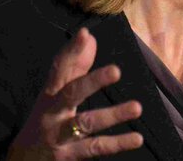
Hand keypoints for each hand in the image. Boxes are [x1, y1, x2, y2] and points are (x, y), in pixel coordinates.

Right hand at [6, 27, 144, 159]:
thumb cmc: (46, 120)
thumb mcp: (56, 94)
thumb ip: (75, 67)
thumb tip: (91, 37)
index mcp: (50, 95)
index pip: (60, 68)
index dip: (71, 51)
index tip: (85, 34)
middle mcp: (53, 112)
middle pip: (71, 94)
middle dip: (92, 82)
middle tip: (116, 71)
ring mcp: (59, 135)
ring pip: (86, 123)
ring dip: (112, 115)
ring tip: (137, 107)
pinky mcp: (67, 155)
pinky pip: (95, 148)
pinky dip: (117, 144)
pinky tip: (137, 138)